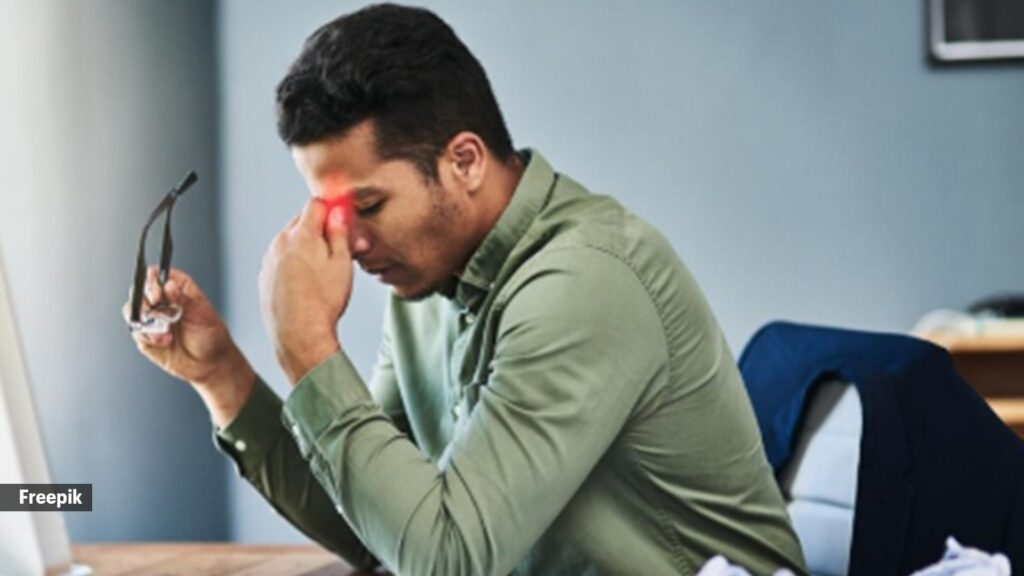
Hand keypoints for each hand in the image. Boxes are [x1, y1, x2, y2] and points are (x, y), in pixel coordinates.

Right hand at [124, 266, 253, 425]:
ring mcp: (152, 318)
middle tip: (156, 309)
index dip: (152, 281)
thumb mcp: (201, 314)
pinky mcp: (145, 335)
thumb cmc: (211, 335)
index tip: (157, 293)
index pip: (156, 275)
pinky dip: (147, 335)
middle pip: (139, 290)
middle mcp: (161, 301)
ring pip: (132, 309)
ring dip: (146, 320)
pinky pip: (136, 330)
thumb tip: (169, 286)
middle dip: (145, 301)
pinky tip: (164, 341)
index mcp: (178, 288)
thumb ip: (183, 299)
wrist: (209, 363)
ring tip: (165, 331)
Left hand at [259, 198, 351, 383]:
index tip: (343, 223)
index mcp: (301, 234)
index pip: (316, 205)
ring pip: (291, 242)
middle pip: (302, 222)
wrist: (298, 335)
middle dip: (321, 230)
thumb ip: (339, 233)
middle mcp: (280, 243)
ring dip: (306, 248)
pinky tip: (307, 285)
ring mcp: (269, 260)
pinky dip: (294, 264)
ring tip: (323, 273)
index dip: (333, 211)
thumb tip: (338, 212)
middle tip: (339, 250)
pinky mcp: (265, 277)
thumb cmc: (323, 302)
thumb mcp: (342, 263)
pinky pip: (281, 260)